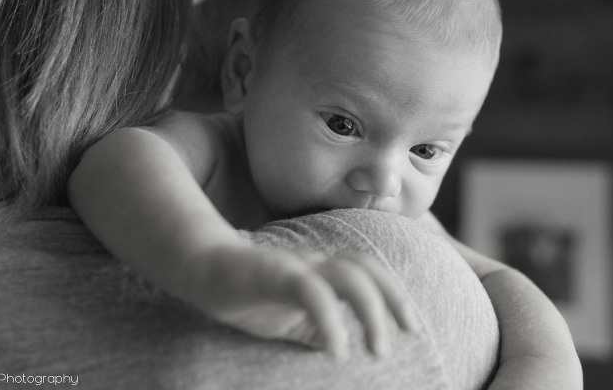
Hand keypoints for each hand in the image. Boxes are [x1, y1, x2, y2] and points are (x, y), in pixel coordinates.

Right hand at [181, 242, 420, 357]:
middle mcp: (314, 263)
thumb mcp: (288, 318)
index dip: (395, 294)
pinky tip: (336, 350)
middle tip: (410, 332)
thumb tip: (335, 349)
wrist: (201, 270)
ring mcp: (295, 266)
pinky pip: (311, 292)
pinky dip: (331, 321)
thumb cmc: (247, 293)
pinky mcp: (274, 273)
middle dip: (395, 298)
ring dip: (372, 312)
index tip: (411, 326)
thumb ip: (314, 328)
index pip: (368, 272)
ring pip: (349, 275)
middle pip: (367, 267)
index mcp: (320, 271)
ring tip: (378, 349)